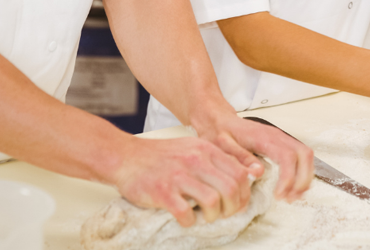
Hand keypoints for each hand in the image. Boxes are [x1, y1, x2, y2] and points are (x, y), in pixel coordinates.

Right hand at [110, 136, 251, 226]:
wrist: (125, 156)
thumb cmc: (160, 156)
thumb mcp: (192, 148)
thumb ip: (215, 160)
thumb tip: (241, 177)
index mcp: (206, 150)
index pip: (240, 173)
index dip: (244, 194)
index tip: (238, 204)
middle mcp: (195, 160)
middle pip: (231, 189)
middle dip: (233, 208)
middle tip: (223, 214)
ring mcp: (179, 176)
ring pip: (213, 201)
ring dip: (213, 216)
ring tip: (205, 217)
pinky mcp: (162, 191)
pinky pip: (186, 213)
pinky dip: (190, 221)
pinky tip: (185, 219)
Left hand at [194, 115, 313, 202]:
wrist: (221, 121)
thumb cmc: (222, 132)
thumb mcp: (223, 145)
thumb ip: (240, 158)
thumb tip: (258, 172)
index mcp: (264, 137)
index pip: (287, 156)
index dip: (288, 178)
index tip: (280, 194)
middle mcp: (277, 136)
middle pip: (304, 155)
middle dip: (302, 180)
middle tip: (290, 198)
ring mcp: (283, 138)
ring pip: (306, 156)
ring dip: (304, 178)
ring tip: (292, 196)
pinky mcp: (283, 143)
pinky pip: (301, 156)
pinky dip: (302, 173)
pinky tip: (293, 187)